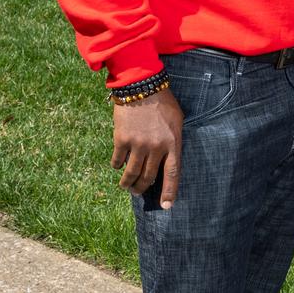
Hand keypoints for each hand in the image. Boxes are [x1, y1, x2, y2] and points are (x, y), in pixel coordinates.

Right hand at [112, 93, 183, 208]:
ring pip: (131, 173)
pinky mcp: (122, 140)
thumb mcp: (176, 121)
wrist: (141, 85)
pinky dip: (117, 166)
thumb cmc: (163, 102)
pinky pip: (118, 161)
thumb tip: (167, 162)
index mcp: (173, 143)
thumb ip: (173, 142)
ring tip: (126, 187)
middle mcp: (156, 147)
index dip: (169, 192)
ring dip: (128, 184)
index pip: (172, 174)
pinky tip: (117, 167)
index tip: (166, 207)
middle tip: (139, 193)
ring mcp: (138, 144)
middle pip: (149, 177)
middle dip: (143, 188)